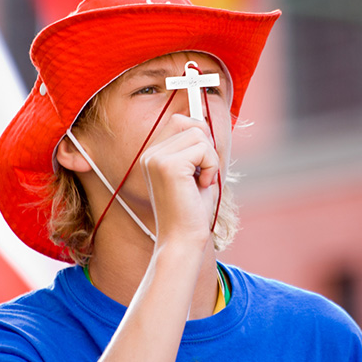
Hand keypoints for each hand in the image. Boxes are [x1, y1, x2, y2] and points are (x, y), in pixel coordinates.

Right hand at [140, 113, 219, 249]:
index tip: (204, 158)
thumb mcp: (194, 173)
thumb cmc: (191, 211)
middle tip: (204, 171)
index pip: (178, 122)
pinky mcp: (168, 165)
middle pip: (189, 123)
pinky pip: (203, 149)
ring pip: (199, 134)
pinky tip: (202, 185)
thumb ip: (196, 149)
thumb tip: (205, 125)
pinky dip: (211, 166)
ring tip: (202, 181)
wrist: (182, 240)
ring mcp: (156, 158)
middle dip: (206, 144)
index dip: (198, 133)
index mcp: (152, 155)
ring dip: (210, 158)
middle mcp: (150, 154)